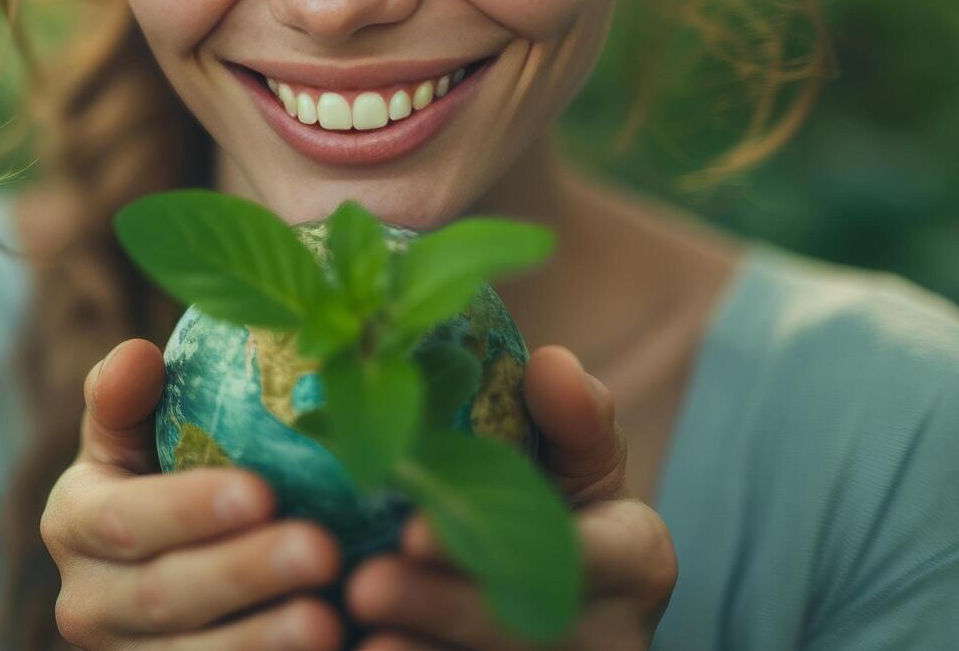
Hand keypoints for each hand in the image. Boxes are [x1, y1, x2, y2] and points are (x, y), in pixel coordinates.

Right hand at [41, 338, 345, 648]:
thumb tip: (138, 357)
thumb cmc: (162, 476)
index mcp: (73, 525)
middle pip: (164, 597)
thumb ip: (126, 396)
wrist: (168, 570)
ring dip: (264, 642)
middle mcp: (87, 604)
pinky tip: (340, 650)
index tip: (261, 491)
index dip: (188, 510)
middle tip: (321, 550)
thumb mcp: (132, 436)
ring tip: (331, 619)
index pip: (123, 521)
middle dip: (244, 575)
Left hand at [343, 345, 678, 649]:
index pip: (582, 556)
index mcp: (635, 561)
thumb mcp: (581, 460)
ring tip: (351, 634)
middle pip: (521, 630)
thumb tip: (552, 364)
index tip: (412, 536)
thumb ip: (573, 416)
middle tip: (363, 586)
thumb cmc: (565, 510)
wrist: (569, 600)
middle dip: (438, 610)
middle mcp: (612, 636)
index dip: (492, 550)